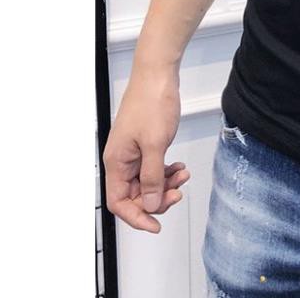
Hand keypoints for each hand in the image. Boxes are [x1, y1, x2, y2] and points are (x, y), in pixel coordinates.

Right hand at [103, 64, 187, 232]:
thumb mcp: (156, 144)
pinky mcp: (144, 142)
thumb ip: (152, 178)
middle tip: (177, 194)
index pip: (119, 202)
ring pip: (146, 181)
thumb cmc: (152, 102)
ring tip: (183, 177)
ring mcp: (132, 150)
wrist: (158, 74)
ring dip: (165, 184)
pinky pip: (152, 166)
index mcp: (116, 161)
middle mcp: (121, 158)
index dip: (136, 217)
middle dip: (157, 198)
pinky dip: (166, 170)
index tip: (155, 225)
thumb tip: (151, 204)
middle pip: (134, 194)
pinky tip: (179, 168)